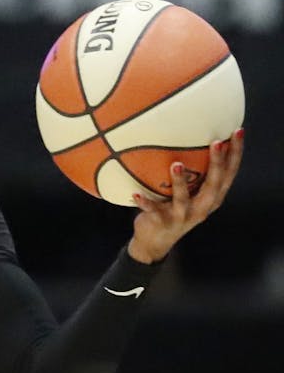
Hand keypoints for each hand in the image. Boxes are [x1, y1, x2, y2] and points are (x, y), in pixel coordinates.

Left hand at [128, 128, 243, 263]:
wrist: (155, 241)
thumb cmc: (172, 207)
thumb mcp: (187, 191)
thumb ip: (191, 172)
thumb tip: (183, 136)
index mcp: (211, 197)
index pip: (229, 173)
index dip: (235, 153)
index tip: (238, 131)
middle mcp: (202, 207)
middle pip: (214, 185)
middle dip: (217, 163)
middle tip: (217, 142)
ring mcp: (184, 216)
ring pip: (184, 199)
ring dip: (180, 182)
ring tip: (176, 165)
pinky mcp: (164, 222)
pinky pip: (153, 211)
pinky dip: (145, 202)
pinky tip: (135, 194)